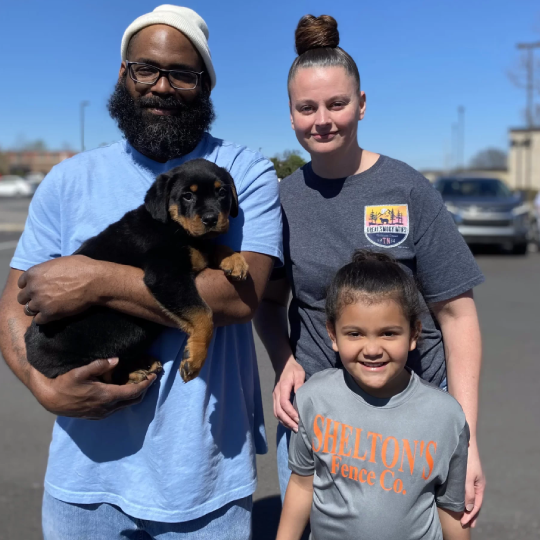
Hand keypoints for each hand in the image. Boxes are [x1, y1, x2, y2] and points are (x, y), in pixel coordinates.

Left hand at [17, 255, 103, 323]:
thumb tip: (49, 274)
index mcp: (34, 273)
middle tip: (42, 299)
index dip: (29, 286)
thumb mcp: (60, 262)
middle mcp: (33, 288)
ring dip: (36, 309)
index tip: (36, 289)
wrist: (94, 281)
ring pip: (28, 310)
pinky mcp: (49, 313)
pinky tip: (52, 314)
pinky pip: (39, 320)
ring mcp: (40, 302)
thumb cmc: (82, 268)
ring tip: (46, 308)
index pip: (21, 283)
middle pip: (22, 298)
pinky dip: (44, 318)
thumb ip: (47, 270)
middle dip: (31, 298)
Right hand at [28, 358, 155, 419]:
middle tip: (149, 377)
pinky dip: (125, 398)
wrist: (51, 400)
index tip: (154, 375)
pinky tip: (123, 388)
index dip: (146, 384)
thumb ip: (99, 365)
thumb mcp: (80, 371)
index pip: (134, 391)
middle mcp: (108, 407)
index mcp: (107, 396)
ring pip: (126, 405)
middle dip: (144, 389)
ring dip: (134, 394)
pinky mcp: (98, 416)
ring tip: (138, 381)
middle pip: (134, 400)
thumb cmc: (65, 384)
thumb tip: (116, 360)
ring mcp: (103, 413)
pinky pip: (117, 408)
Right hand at [273, 357, 305, 431]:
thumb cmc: (293, 369)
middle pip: (279, 411)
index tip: (299, 419)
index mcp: (283, 387)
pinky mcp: (276, 399)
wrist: (283, 365)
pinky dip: (283, 419)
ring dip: (285, 422)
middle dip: (288, 421)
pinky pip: (277, 412)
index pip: (284, 403)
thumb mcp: (299, 373)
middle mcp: (276, 393)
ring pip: (276, 413)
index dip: (291, 412)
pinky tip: (290, 423)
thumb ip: (300, 384)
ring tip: (295, 429)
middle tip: (298, 429)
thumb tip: (301, 397)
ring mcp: (275, 397)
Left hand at [461, 440, 484, 526]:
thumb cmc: (466, 459)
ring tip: (464, 516)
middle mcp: (477, 483)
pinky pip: (467, 490)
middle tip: (466, 525)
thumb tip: (469, 508)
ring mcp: (472, 479)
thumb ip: (468, 492)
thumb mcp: (467, 477)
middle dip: (470, 514)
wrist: (465, 442)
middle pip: (475, 502)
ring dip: (467, 507)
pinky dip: (465, 498)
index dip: (470, 515)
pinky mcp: (466, 474)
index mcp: (480, 485)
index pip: (476, 505)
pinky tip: (460, 500)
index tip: (463, 523)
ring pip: (471, 496)